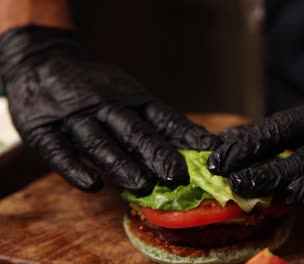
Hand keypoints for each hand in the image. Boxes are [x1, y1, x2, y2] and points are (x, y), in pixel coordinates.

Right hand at [0, 25, 218, 194]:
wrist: (42, 57)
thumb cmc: (96, 84)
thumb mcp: (129, 92)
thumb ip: (156, 120)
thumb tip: (196, 145)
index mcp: (131, 99)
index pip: (163, 118)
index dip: (185, 137)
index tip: (207, 154)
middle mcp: (105, 106)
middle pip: (134, 131)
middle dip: (156, 154)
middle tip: (176, 177)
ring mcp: (74, 118)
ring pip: (100, 143)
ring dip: (120, 164)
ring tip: (141, 185)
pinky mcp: (44, 131)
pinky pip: (58, 152)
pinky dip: (75, 168)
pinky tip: (91, 185)